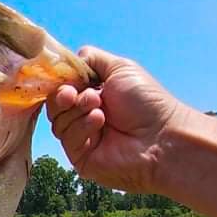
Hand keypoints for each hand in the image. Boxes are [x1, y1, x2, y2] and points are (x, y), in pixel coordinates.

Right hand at [47, 46, 186, 193]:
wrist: (162, 135)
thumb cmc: (146, 102)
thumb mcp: (120, 67)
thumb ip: (90, 58)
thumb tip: (65, 61)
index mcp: (92, 95)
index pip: (61, 89)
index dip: (59, 84)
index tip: (67, 81)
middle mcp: (84, 117)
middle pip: (54, 107)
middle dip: (64, 98)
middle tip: (78, 96)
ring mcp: (82, 138)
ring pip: (58, 123)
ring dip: (77, 111)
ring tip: (100, 108)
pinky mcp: (80, 158)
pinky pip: (67, 140)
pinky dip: (82, 127)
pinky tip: (99, 122)